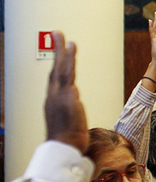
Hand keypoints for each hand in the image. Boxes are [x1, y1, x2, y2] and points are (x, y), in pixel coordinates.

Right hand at [44, 32, 87, 152]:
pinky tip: (71, 47)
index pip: (55, 79)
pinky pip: (68, 72)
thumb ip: (71, 112)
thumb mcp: (69, 124)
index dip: (57, 65)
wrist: (64, 147)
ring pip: (60, 67)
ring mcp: (59, 94)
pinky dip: (69, 58)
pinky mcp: (67, 95)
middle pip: (55, 68)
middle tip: (57, 34)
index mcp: (54, 101)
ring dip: (63, 50)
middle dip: (57, 50)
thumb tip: (75, 108)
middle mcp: (53, 95)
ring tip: (64, 36)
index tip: (59, 54)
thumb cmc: (68, 140)